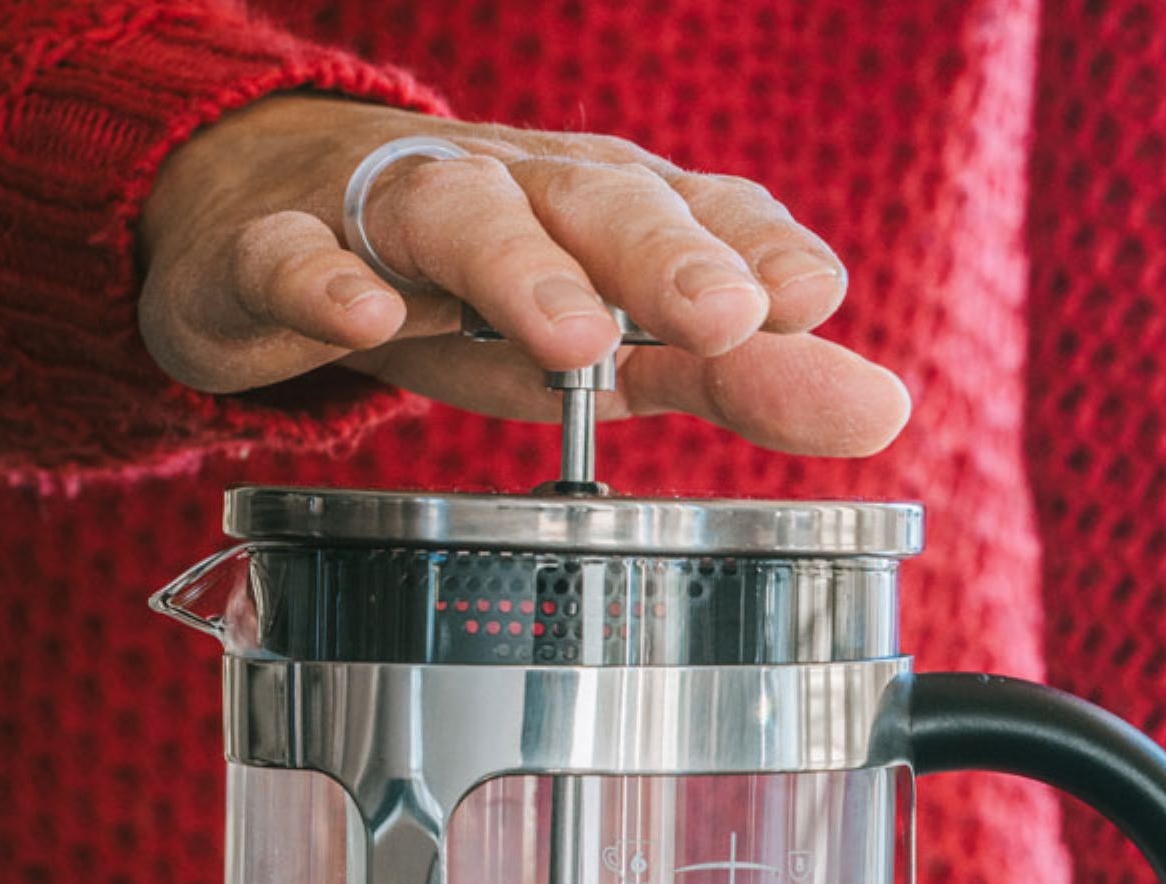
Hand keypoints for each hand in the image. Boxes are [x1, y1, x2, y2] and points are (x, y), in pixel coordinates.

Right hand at [135, 94, 909, 454]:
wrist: (281, 221)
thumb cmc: (487, 290)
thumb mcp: (623, 342)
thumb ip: (748, 377)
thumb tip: (886, 407)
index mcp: (610, 214)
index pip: (701, 213)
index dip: (756, 250)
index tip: (810, 297)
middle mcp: (520, 195)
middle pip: (595, 204)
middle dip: (662, 255)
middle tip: (724, 316)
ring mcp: (396, 215)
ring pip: (457, 213)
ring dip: (515, 263)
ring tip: (567, 330)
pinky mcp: (279, 251)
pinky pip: (292, 256)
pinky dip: (321, 279)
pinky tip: (361, 317)